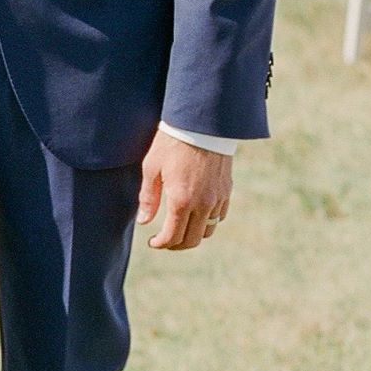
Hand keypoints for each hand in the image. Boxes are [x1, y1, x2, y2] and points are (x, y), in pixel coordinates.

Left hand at [138, 132, 231, 250]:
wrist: (201, 124)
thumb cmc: (172, 143)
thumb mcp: (151, 168)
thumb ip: (148, 198)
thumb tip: (144, 221)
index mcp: (181, 200)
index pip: (172, 236)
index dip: (161, 244)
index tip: (153, 242)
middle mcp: (202, 204)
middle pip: (192, 240)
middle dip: (176, 245)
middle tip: (165, 241)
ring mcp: (217, 198)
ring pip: (208, 231)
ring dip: (193, 236)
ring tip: (181, 230)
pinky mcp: (226, 190)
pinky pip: (219, 216)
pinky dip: (208, 222)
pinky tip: (197, 215)